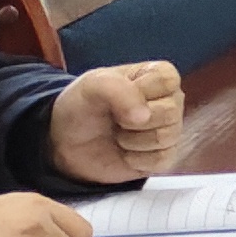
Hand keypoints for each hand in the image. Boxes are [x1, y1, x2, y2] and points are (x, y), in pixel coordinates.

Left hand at [46, 59, 182, 181]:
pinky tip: (125, 152)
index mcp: (159, 76)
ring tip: (118, 135)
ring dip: (132, 141)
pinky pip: (161, 160)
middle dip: (132, 121)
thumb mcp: (92, 86)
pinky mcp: (163, 157)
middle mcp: (170, 101)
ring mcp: (169, 130)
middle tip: (115, 120)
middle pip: (170, 112)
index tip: (117, 96)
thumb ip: (119, 90)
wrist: (65, 142)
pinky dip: (136, 160)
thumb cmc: (82, 106)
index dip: (139, 92)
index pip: (167, 80)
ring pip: (165, 137)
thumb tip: (145, 116)